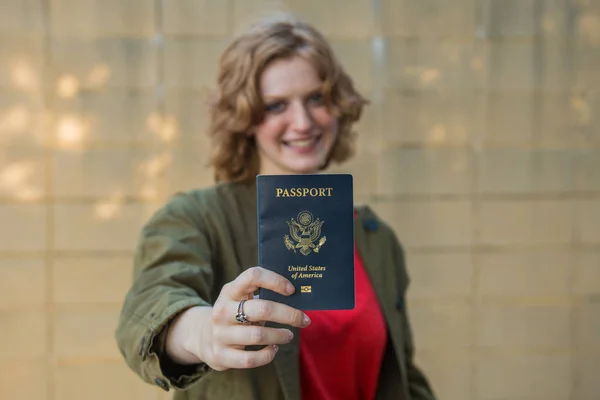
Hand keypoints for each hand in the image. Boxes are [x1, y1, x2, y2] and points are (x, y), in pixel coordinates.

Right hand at [168, 267, 310, 370]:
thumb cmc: (234, 313)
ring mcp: (220, 333)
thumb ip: (261, 293)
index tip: (292, 290)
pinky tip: (274, 349)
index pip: (253, 276)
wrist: (203, 336)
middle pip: (262, 309)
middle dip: (288, 314)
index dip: (275, 281)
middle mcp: (223, 310)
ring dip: (279, 335)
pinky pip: (250, 359)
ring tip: (289, 335)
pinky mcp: (221, 355)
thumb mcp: (241, 298)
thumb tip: (298, 294)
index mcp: (230, 291)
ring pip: (258, 335)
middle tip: (304, 319)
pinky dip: (267, 355)